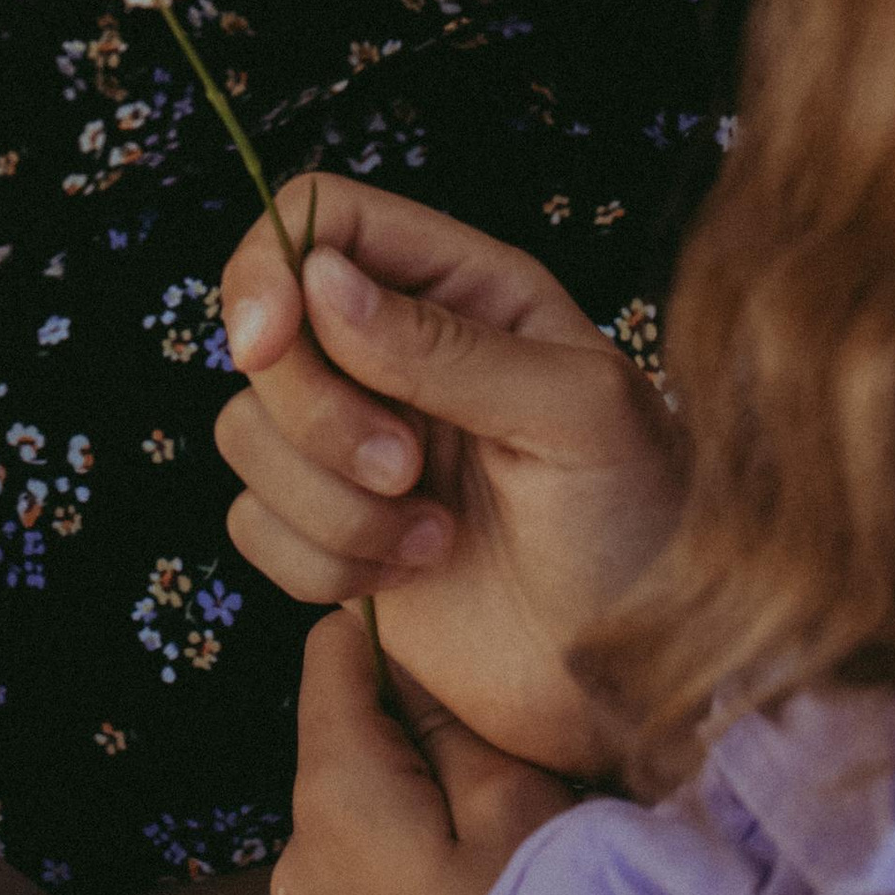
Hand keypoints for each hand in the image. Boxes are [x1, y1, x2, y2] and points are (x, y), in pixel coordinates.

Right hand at [215, 181, 685, 775]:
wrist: (646, 675)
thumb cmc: (642, 524)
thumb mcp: (576, 411)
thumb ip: (448, 344)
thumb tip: (318, 281)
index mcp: (462, 289)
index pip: (322, 218)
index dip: (269, 267)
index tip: (268, 343)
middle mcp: (396, 352)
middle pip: (268, 333)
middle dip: (317, 416)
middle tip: (407, 468)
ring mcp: (358, 443)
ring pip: (247, 433)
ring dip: (330, 503)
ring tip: (434, 536)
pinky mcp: (333, 533)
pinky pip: (252, 524)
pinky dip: (321, 562)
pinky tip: (410, 572)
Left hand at [274, 609, 572, 894]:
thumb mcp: (519, 811)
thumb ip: (454, 727)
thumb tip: (412, 663)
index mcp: (333, 799)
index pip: (330, 661)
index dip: (379, 629)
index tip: (433, 620)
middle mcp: (294, 866)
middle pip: (344, 754)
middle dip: (410, 740)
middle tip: (501, 757)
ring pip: (355, 836)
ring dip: (409, 822)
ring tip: (497, 854)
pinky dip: (404, 891)